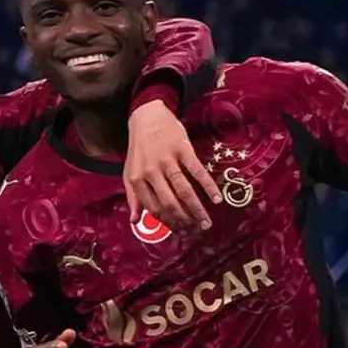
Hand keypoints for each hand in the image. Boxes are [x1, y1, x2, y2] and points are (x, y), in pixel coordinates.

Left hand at [126, 100, 220, 230]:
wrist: (147, 116)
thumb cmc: (139, 148)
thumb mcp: (130, 172)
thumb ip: (132, 197)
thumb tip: (135, 222)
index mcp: (138, 179)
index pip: (154, 208)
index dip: (168, 222)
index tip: (180, 231)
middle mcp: (152, 172)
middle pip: (170, 203)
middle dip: (184, 221)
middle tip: (196, 231)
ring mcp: (168, 160)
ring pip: (184, 190)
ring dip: (197, 208)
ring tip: (206, 222)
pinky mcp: (183, 149)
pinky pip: (197, 171)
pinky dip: (208, 186)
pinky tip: (216, 198)